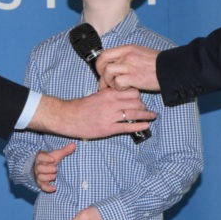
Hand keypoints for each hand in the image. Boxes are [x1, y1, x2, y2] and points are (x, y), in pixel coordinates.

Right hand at [29, 88, 155, 139]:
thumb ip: (109, 95)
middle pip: (136, 101)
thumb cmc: (81, 107)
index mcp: (109, 93)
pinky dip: (139, 125)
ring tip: (152, 116)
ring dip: (146, 115)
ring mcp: (111, 116)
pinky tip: (146, 125)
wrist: (68, 117)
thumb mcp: (96, 96)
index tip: (139, 98)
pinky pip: (128, 126)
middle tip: (146, 109)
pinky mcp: (109, 128)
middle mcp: (112, 103)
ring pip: (135, 113)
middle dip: (143, 105)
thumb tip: (120, 95)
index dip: (138, 95)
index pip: (131, 91)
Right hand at [34, 142, 75, 192]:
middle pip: (39, 168)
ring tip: (55, 176)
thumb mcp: (57, 155)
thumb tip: (74, 145)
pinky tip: (55, 187)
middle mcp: (38, 167)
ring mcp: (39, 175)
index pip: (40, 157)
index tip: (53, 159)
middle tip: (55, 169)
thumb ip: (65, 150)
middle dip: (47, 169)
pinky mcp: (41, 183)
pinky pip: (42, 187)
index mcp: (41, 158)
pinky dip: (48, 188)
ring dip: (48, 177)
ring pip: (40, 177)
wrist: (44, 168)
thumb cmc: (51, 160)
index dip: (46, 158)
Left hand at [96, 45, 160, 91]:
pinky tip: (125, 88)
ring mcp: (130, 66)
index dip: (100, 64)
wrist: (171, 69)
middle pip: (103, 62)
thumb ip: (127, 56)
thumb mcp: (140, 53)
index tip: (101, 71)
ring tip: (116, 87)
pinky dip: (119, 88)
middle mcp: (126, 55)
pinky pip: (118, 82)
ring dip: (109, 82)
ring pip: (108, 72)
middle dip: (100, 74)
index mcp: (127, 49)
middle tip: (104, 82)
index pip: (105, 53)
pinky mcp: (134, 77)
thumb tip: (116, 63)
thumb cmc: (157, 63)